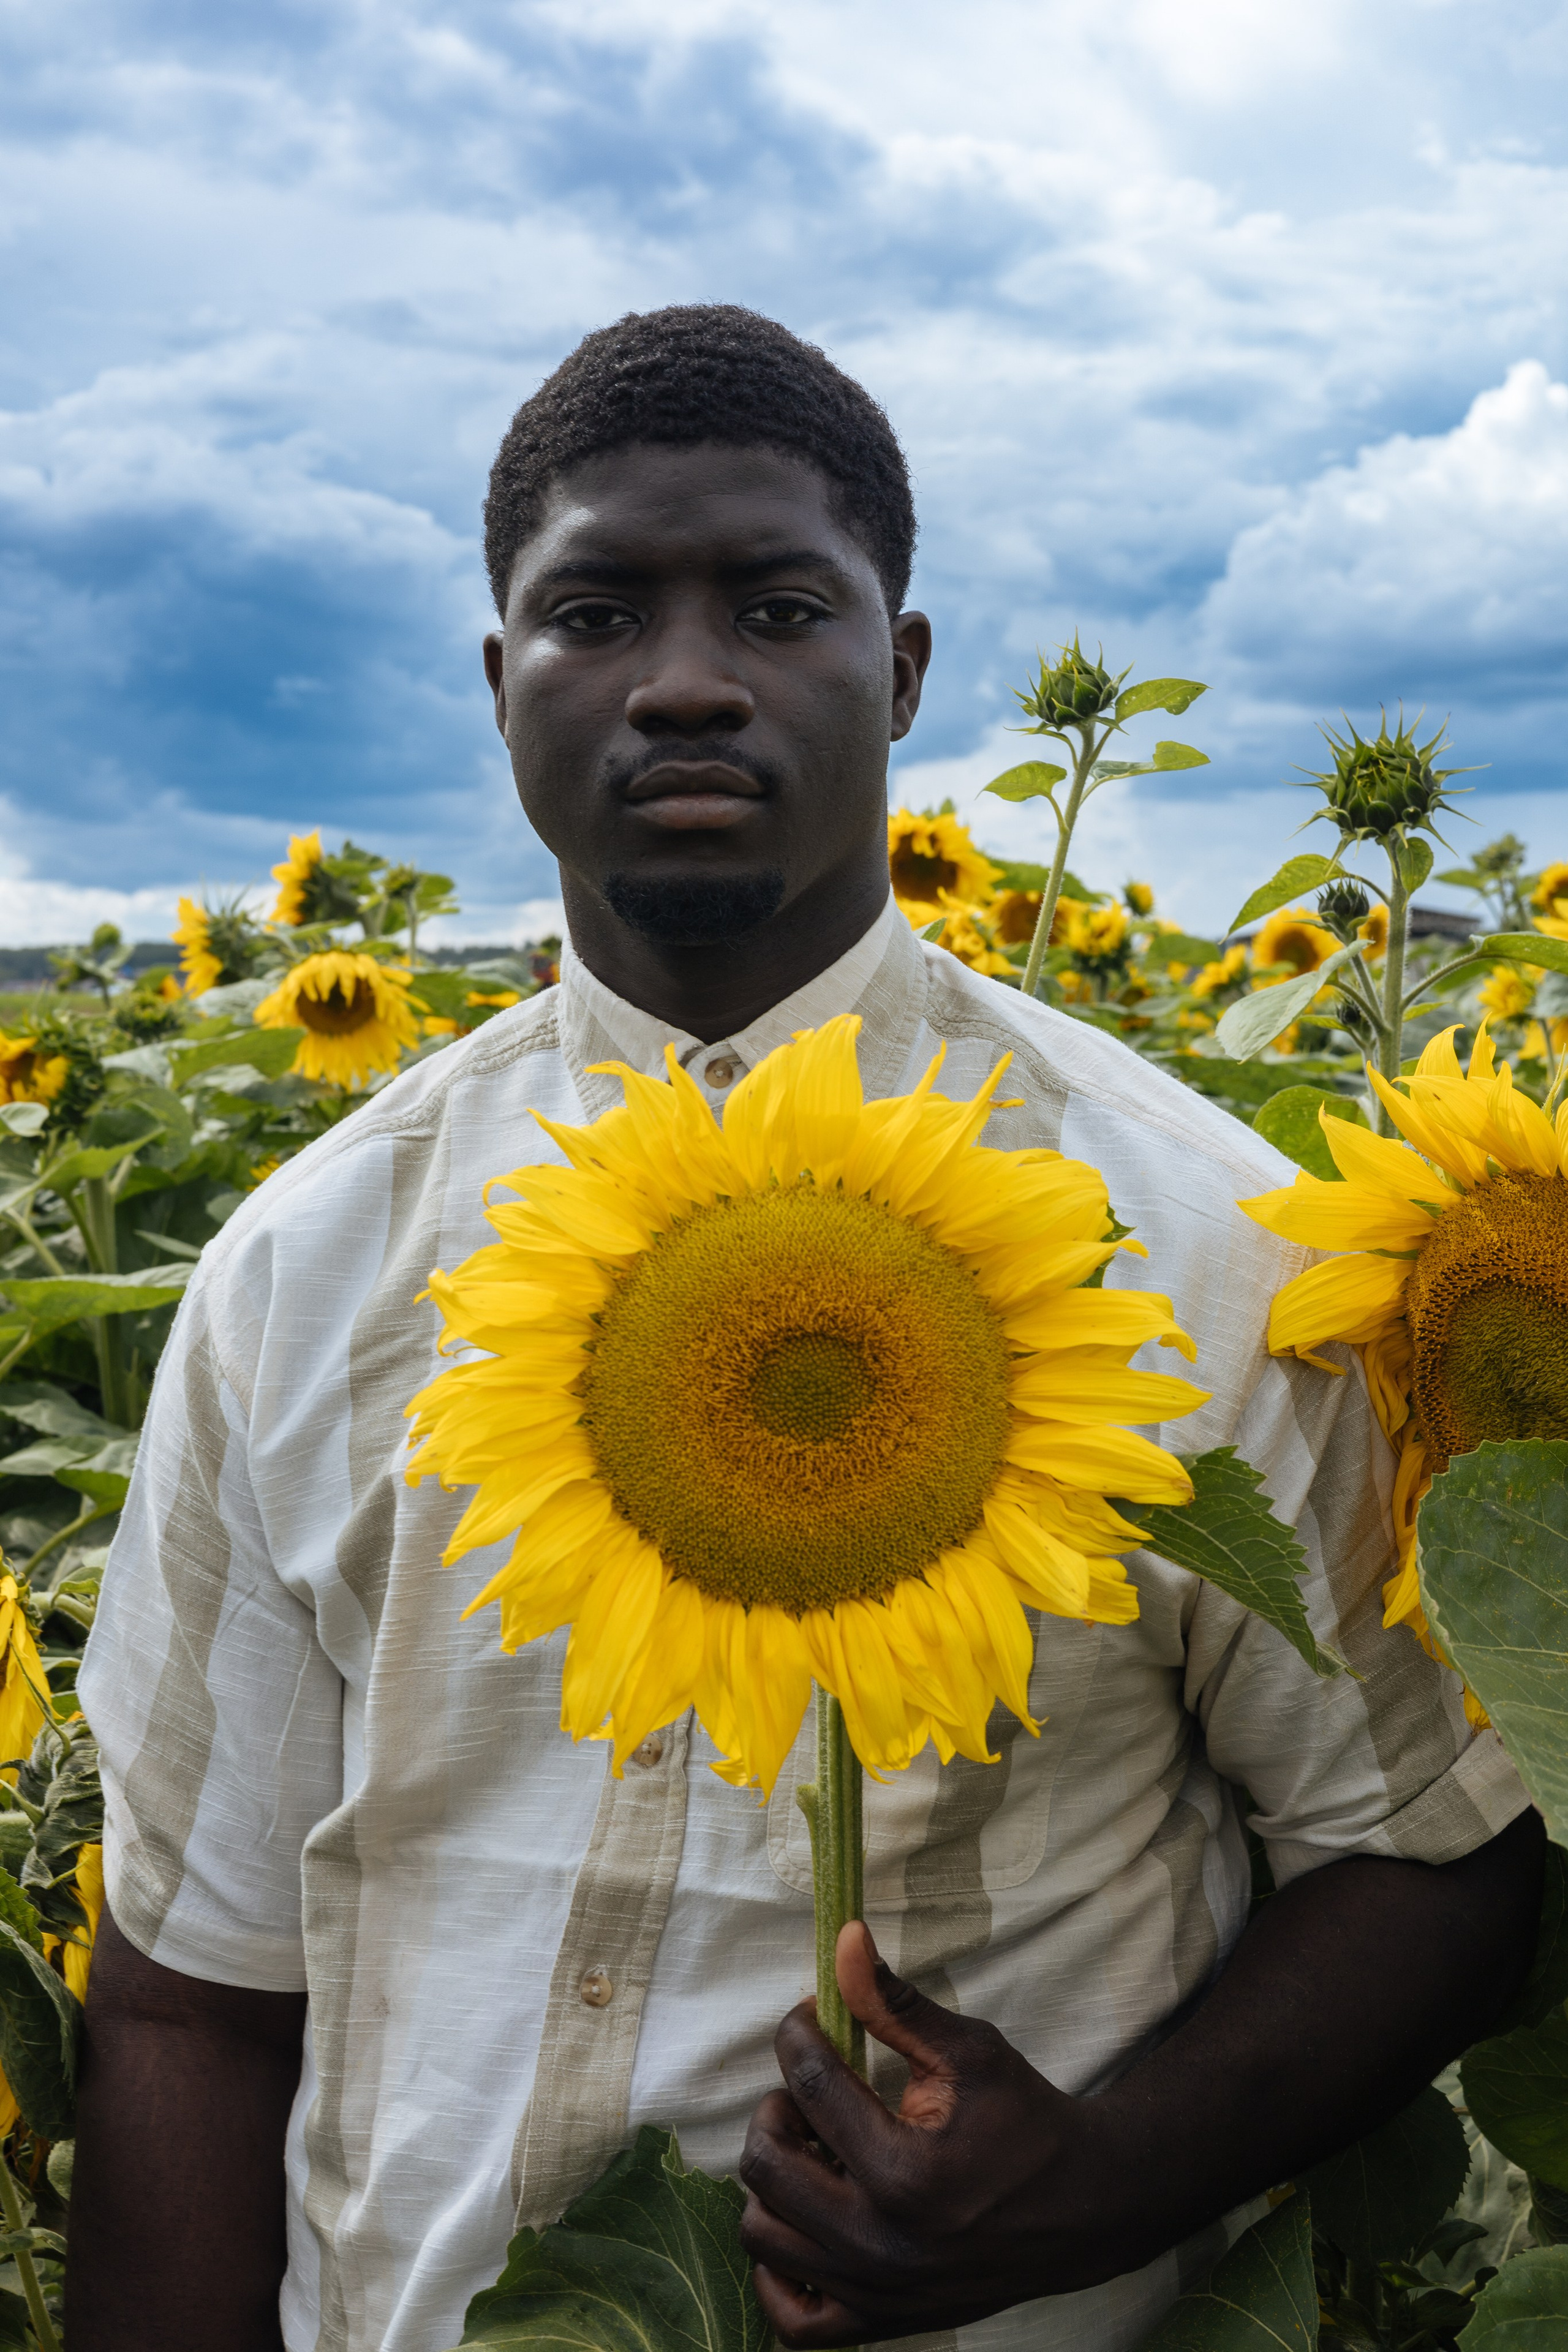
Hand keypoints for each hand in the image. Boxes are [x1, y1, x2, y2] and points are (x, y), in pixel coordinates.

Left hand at [738, 1924, 1132, 2347]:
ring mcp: (874, 2292)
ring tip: (813, 2150)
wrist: (1080, 2209)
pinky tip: (807, 2221)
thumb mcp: (970, 2051)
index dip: (798, 2032)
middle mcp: (880, 2244)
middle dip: (776, 2107)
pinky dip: (780, 2271)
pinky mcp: (880, 2323)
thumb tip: (844, 1938)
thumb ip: (896, 2003)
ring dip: (772, 2180)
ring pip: (762, 2234)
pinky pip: (790, 2318)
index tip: (812, 2015)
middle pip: (765, 2163)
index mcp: (905, 2172)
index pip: (811, 2084)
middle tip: (810, 2090)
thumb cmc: (1026, 2121)